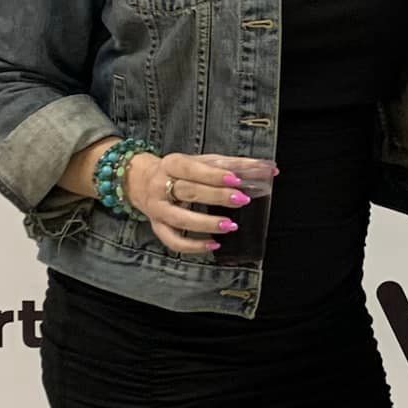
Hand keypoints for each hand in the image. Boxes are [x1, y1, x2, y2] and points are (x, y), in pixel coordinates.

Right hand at [120, 150, 264, 256]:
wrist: (139, 180)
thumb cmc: (179, 171)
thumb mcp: (200, 161)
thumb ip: (231, 164)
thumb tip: (268, 168)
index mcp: (171, 164)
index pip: (192, 168)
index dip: (214, 174)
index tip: (236, 179)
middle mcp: (160, 186)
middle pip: (188, 191)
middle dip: (216, 197)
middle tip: (242, 200)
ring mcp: (157, 209)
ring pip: (180, 218)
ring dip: (206, 223)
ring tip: (230, 226)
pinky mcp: (157, 226)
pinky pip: (173, 240)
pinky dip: (193, 245)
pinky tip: (213, 245)